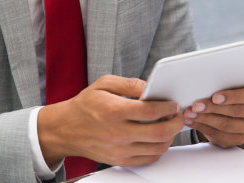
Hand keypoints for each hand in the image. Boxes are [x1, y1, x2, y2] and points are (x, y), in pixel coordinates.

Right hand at [37, 75, 183, 167]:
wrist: (65, 130)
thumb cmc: (85, 106)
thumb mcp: (104, 84)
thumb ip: (130, 83)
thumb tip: (151, 86)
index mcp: (114, 111)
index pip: (151, 111)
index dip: (169, 107)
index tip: (174, 104)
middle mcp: (118, 133)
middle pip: (159, 132)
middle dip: (176, 123)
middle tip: (179, 115)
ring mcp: (119, 150)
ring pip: (157, 148)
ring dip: (170, 136)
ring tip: (170, 125)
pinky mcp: (119, 160)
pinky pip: (148, 158)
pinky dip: (159, 149)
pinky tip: (159, 138)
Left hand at [183, 77, 243, 146]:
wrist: (239, 108)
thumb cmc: (237, 90)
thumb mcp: (238, 81)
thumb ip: (234, 78)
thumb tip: (223, 73)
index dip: (232, 97)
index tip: (215, 96)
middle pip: (236, 112)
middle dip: (213, 108)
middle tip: (196, 105)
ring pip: (226, 125)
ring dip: (205, 119)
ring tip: (190, 112)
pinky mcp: (238, 139)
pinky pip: (219, 135)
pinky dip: (203, 127)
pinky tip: (192, 121)